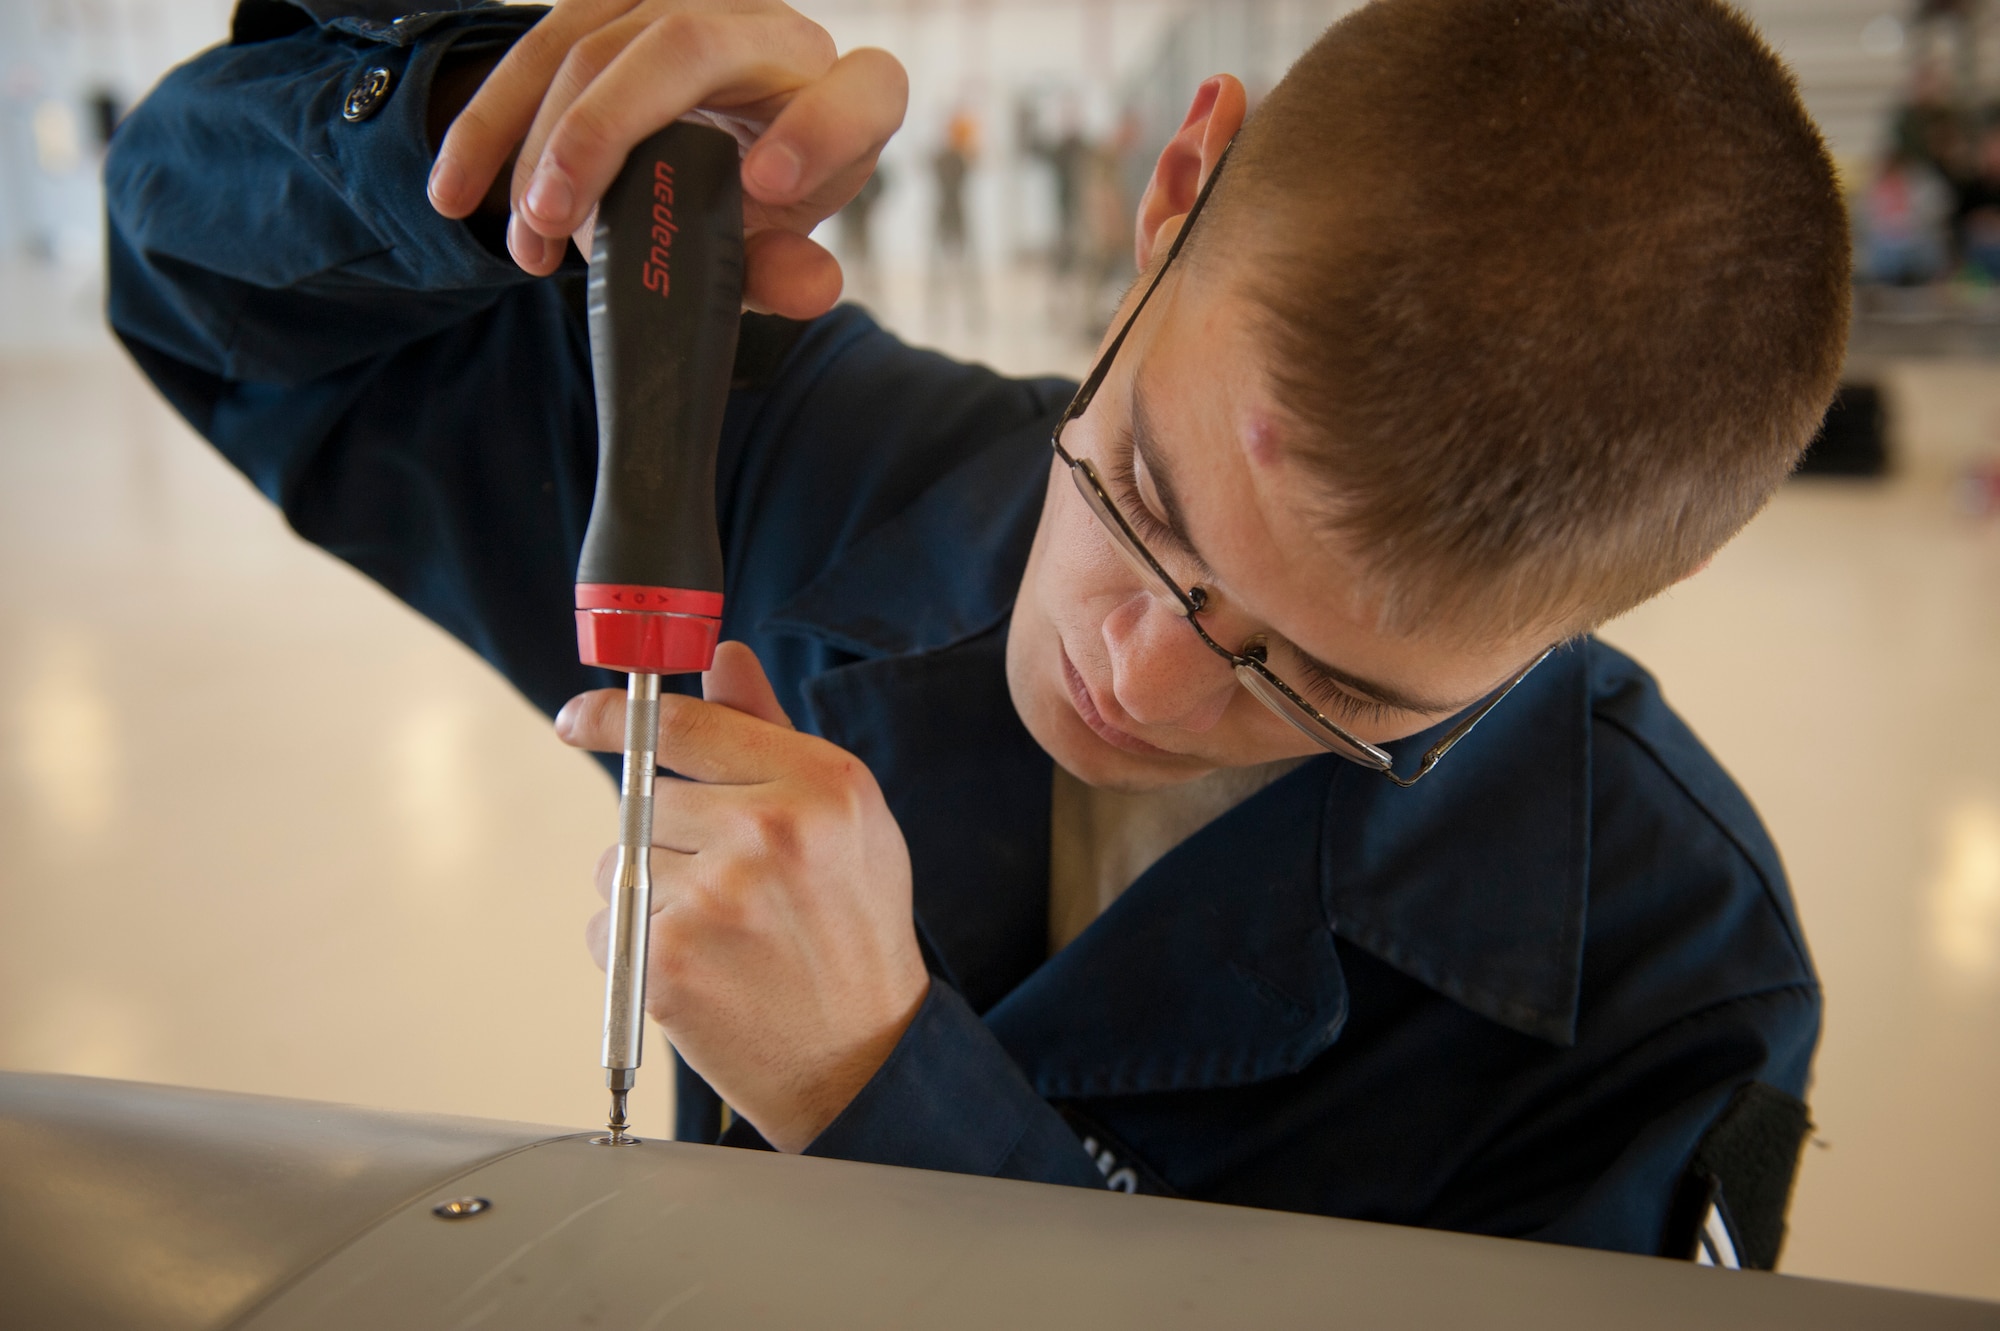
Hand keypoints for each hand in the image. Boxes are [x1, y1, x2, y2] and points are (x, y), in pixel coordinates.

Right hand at [427, 0, 906, 316]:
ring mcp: (689, 1)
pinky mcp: (616, 0)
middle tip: (558, 221)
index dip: (820, 132)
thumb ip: (784, 270)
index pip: (861, 93)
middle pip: (685, 46)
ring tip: (526, 239)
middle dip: (606, 131)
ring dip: (541, 140)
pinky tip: (457, 191)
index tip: (766, 187)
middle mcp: (772, 28)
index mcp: (843, 92)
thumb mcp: (773, 242)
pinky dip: (492, 119)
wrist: (706, 138)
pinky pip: (540, 40)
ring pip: (597, 42)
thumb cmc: (750, 196)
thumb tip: (812, 289)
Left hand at [558, 642, 929, 1151]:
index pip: (686, 725)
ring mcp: (717, 896)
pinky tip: (698, 969)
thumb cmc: (853, 929)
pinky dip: (632, 949)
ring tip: (721, 934)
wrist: (862, 1057)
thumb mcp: (844, 818)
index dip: (612, 716)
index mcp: (821, 782)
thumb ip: (771, 732)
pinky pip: (605, 926)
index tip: (576, 718)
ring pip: (620, 864)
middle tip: (725, 887)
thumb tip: (723, 659)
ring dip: (648, 894)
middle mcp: (770, 830)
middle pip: (647, 799)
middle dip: (666, 838)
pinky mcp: (670, 959)